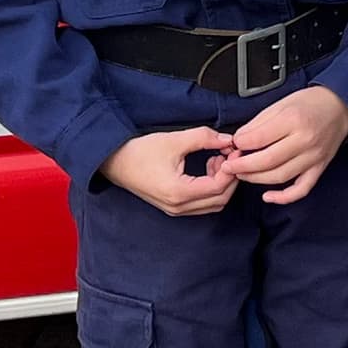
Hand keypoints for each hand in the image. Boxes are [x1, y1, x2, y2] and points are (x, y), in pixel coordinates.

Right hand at [105, 126, 235, 215]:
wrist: (114, 162)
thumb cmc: (139, 152)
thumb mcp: (174, 140)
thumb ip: (204, 138)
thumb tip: (228, 140)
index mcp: (178, 192)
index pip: (218, 187)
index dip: (231, 169)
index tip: (233, 152)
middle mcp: (178, 206)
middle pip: (220, 199)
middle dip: (230, 177)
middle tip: (229, 155)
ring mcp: (176, 209)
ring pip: (213, 204)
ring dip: (221, 183)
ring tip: (216, 159)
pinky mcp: (174, 206)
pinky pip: (202, 203)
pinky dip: (211, 188)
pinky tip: (207, 168)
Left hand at [225, 86, 347, 205]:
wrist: (339, 106)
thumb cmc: (309, 103)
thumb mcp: (280, 104)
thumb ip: (258, 124)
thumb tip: (239, 140)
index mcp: (293, 120)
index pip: (259, 139)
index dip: (240, 145)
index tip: (232, 145)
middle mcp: (305, 140)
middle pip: (267, 161)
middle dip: (242, 166)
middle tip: (228, 166)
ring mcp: (313, 157)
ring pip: (280, 176)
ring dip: (256, 179)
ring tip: (242, 174)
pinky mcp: (319, 168)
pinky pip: (301, 189)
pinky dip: (283, 197)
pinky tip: (267, 196)